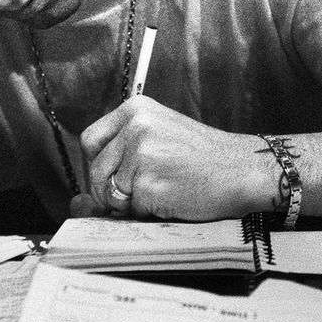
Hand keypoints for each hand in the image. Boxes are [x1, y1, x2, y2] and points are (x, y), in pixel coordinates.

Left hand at [79, 96, 263, 219]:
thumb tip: (78, 200)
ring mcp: (140, 153)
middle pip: (95, 170)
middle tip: (140, 192)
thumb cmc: (204, 159)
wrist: (243, 169)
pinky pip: (130, 209)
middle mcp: (135, 126)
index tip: (112, 177)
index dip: (96, 165)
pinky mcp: (147, 181)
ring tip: (163, 190)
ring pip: (109, 193)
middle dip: (109, 191)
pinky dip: (147, 212)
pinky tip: (172, 198)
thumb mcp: (161, 135)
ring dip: (130, 203)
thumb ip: (123, 152)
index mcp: (135, 109)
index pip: (90, 140)